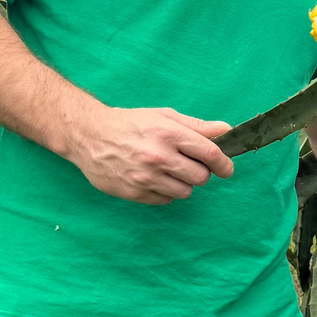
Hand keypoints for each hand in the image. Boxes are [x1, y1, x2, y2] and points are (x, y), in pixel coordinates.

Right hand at [63, 107, 233, 203]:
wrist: (90, 136)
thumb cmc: (131, 124)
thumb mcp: (165, 117)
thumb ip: (197, 126)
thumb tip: (226, 130)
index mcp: (169, 134)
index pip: (209, 154)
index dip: (224, 163)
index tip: (226, 168)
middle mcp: (158, 157)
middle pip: (200, 177)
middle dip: (202, 172)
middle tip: (191, 165)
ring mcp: (145, 178)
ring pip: (184, 192)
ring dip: (184, 183)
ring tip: (170, 171)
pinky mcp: (133, 193)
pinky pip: (165, 200)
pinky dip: (165, 192)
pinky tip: (155, 178)